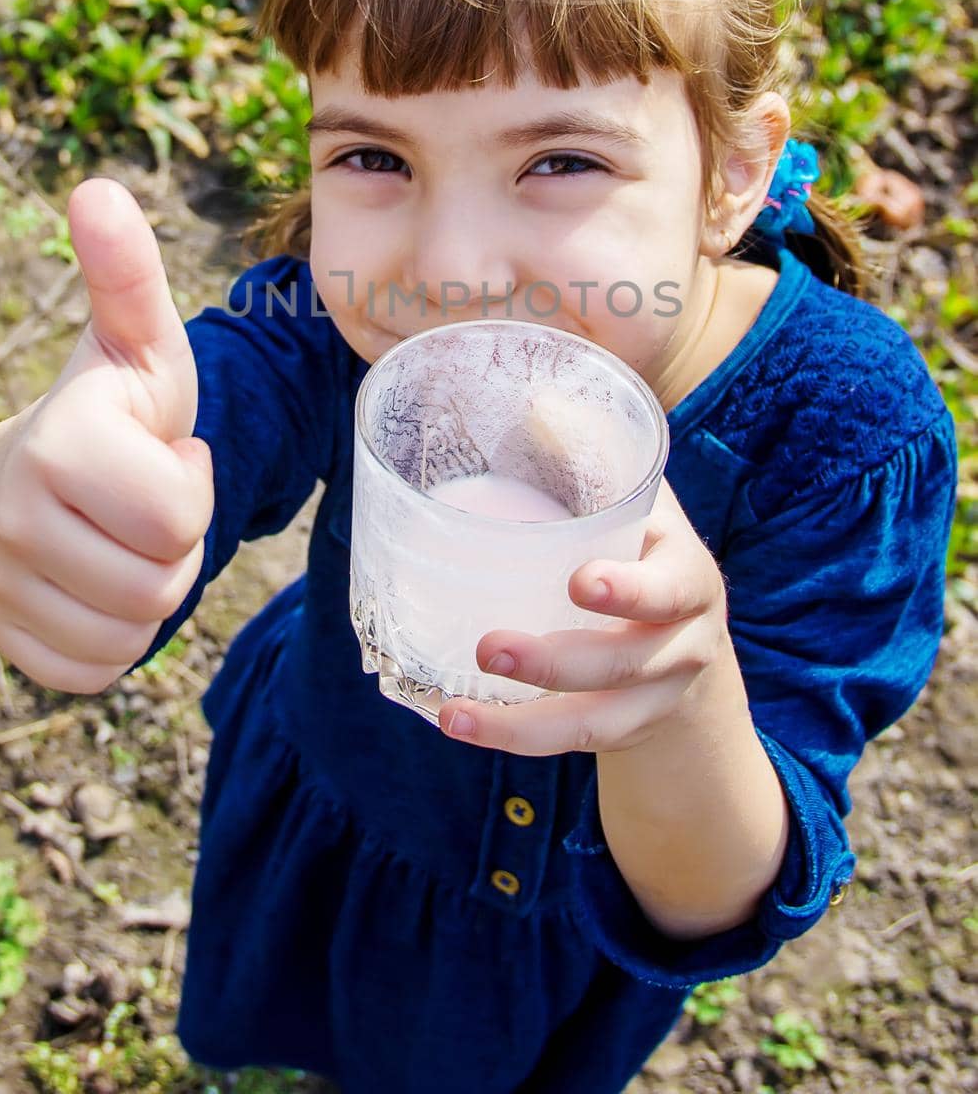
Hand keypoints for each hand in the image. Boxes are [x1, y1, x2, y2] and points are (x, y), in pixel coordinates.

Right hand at [0, 178, 213, 694]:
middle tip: (144, 502)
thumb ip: (127, 275)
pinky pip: (100, 669)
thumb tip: (97, 188)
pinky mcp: (7, 643)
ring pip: (134, 632)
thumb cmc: (109, 411)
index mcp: (56, 447)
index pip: (178, 518)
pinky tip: (96, 583)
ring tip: (121, 537)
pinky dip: (116, 636)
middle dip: (174, 544)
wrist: (29, 480)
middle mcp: (12, 522)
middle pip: (162, 583)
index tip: (161, 455)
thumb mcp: (137, 344)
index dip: (190, 488)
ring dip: (151, 591)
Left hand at [437, 477, 728, 754]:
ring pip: (597, 721)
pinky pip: (571, 744)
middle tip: (489, 648)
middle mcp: (683, 643)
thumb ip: (593, 456)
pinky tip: (460, 725)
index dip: (632, 590)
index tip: (581, 582)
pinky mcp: (623, 731)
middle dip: (557, 663)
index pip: (671, 588)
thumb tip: (535, 400)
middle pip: (626, 663)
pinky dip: (514, 738)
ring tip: (455, 713)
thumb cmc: (641, 549)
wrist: (689, 644)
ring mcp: (655, 697)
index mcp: (687, 575)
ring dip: (523, 723)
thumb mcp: (634, 502)